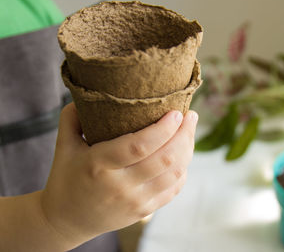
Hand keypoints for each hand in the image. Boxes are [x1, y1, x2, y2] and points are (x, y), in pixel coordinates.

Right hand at [40, 103, 197, 247]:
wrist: (66, 220)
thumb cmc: (66, 177)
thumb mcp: (63, 146)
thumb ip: (72, 117)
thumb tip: (90, 93)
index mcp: (99, 165)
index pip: (140, 145)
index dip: (163, 129)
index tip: (176, 112)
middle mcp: (120, 186)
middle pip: (165, 158)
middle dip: (184, 134)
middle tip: (191, 116)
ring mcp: (135, 201)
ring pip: (175, 174)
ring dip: (188, 150)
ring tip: (189, 131)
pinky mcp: (144, 211)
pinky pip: (173, 190)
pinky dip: (183, 170)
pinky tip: (183, 155)